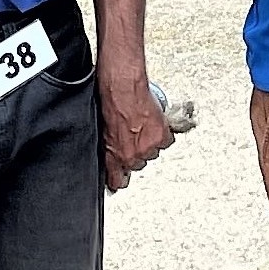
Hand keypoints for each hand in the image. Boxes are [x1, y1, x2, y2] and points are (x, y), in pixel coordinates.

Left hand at [98, 67, 174, 191]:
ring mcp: (148, 148)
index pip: (118, 181)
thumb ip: (108, 149)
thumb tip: (112, 155)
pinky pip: (166, 142)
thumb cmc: (109, 103)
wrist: (122, 87)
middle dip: (136, 153)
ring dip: (149, 143)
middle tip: (133, 137)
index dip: (120, 179)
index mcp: (114, 157)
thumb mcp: (102, 131)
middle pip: (138, 165)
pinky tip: (155, 124)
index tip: (120, 178)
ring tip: (142, 127)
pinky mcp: (161, 137)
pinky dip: (163, 134)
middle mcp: (131, 157)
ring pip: (153, 153)